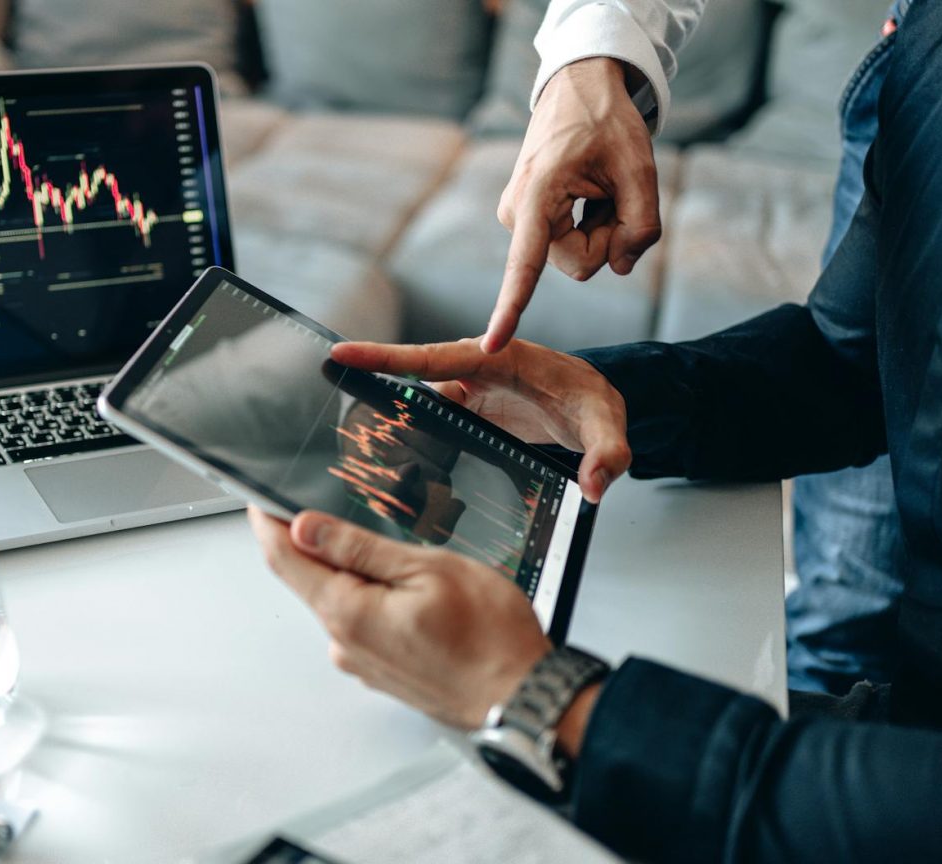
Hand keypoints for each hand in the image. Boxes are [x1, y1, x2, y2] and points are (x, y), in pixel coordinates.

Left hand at [249, 506, 549, 729]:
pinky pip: (363, 625)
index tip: (259, 499)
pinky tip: (408, 592)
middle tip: (335, 508)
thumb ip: (359, 548)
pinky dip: (372, 600)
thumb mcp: (427, 569)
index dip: (268, 524)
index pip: (285, 560)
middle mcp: (346, 644)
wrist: (524, 698)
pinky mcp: (383, 672)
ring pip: (340, 602)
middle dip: (316, 544)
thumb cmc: (490, 639)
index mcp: (348, 613)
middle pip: (310, 580)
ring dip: (352, 573)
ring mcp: (363, 662)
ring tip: (397, 555)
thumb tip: (305, 527)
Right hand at [332, 338, 630, 502]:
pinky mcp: (465, 414)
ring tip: (362, 456)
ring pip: (415, 408)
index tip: (342, 353)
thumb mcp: (608, 425)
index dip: (386, 356)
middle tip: (333, 414)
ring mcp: (466, 393)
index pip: (434, 356)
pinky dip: (409, 444)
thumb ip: (607, 453)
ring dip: (390, 427)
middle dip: (371, 393)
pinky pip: (428, 424)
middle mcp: (474, 371)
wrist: (592, 404)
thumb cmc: (595, 402)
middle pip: (410, 381)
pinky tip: (392, 469)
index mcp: (498, 358)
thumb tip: (594, 487)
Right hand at [485, 58, 662, 352]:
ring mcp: (517, 218)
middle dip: (607, 239)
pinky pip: (565, 245)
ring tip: (599, 186)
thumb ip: (641, 227)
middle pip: (576, 264)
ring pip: (572, 257)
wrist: (580, 90)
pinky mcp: (524, 220)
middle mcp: (517, 212)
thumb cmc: (609, 123)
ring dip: (599, 229)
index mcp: (539, 193)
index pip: (525, 263)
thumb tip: (619, 268)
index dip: (511, 307)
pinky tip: (587, 191)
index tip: (491, 347)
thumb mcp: (642, 169)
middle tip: (616, 194)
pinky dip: (588, 225)